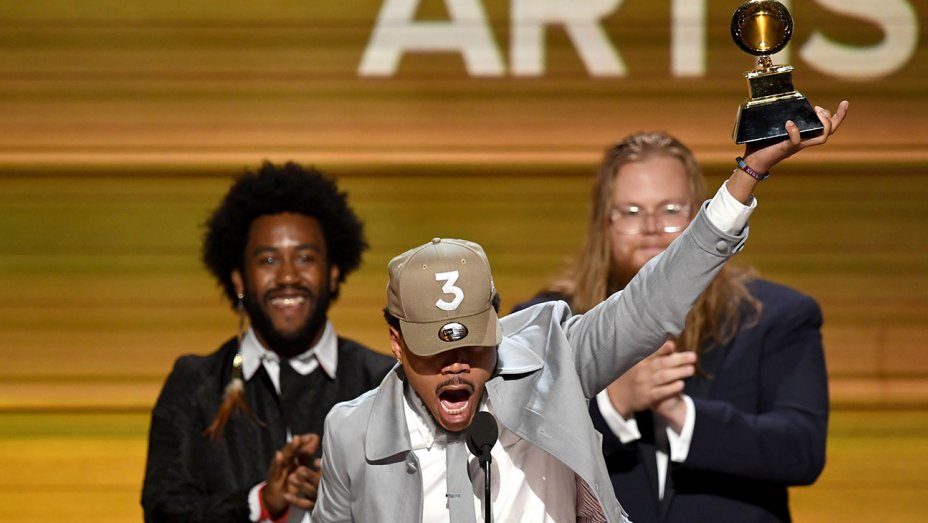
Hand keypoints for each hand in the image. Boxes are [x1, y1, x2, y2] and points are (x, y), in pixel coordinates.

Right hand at [263, 433, 320, 517]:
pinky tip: (278, 455)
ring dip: (290, 448)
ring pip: (285, 457)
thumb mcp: (299, 470)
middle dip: (299, 441)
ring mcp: (278, 469)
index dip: (306, 442)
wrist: (276, 499)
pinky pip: (274, 471)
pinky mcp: (273, 479)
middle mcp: (285, 462)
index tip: (314, 437)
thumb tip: (318, 446)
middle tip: (308, 434)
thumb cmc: (290, 482)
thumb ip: (306, 458)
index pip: (299, 448)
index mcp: (292, 459)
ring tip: (296, 439)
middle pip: (292, 450)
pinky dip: (276, 463)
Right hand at [605, 341, 695, 419]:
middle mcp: (642, 371)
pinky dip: (672, 388)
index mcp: (640, 361)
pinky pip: (662, 392)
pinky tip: (682, 384)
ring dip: (679, 372)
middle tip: (693, 357)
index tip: (673, 345)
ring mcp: (645, 384)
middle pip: (662, 364)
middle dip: (679, 360)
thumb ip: (651, 354)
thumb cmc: (632, 375)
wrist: (618, 397)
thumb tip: (671, 343)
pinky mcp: (649, 397)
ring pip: (664, 377)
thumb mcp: (636, 362)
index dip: (663, 349)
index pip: (652, 352)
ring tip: (691, 369)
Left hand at [727, 100, 849, 202]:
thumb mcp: (774, 127)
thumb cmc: (762, 144)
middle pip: (830, 131)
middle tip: (822, 109)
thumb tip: (774, 98)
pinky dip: (795, 132)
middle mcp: (805, 140)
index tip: (845, 103)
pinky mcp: (786, 148)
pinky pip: (796, 141)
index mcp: (804, 135)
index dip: (839, 116)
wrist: (753, 160)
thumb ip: (779, 116)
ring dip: (824, 124)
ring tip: (816, 113)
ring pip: (821, 138)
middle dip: (836, 118)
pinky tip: (790, 123)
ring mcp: (797, 145)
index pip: (827, 126)